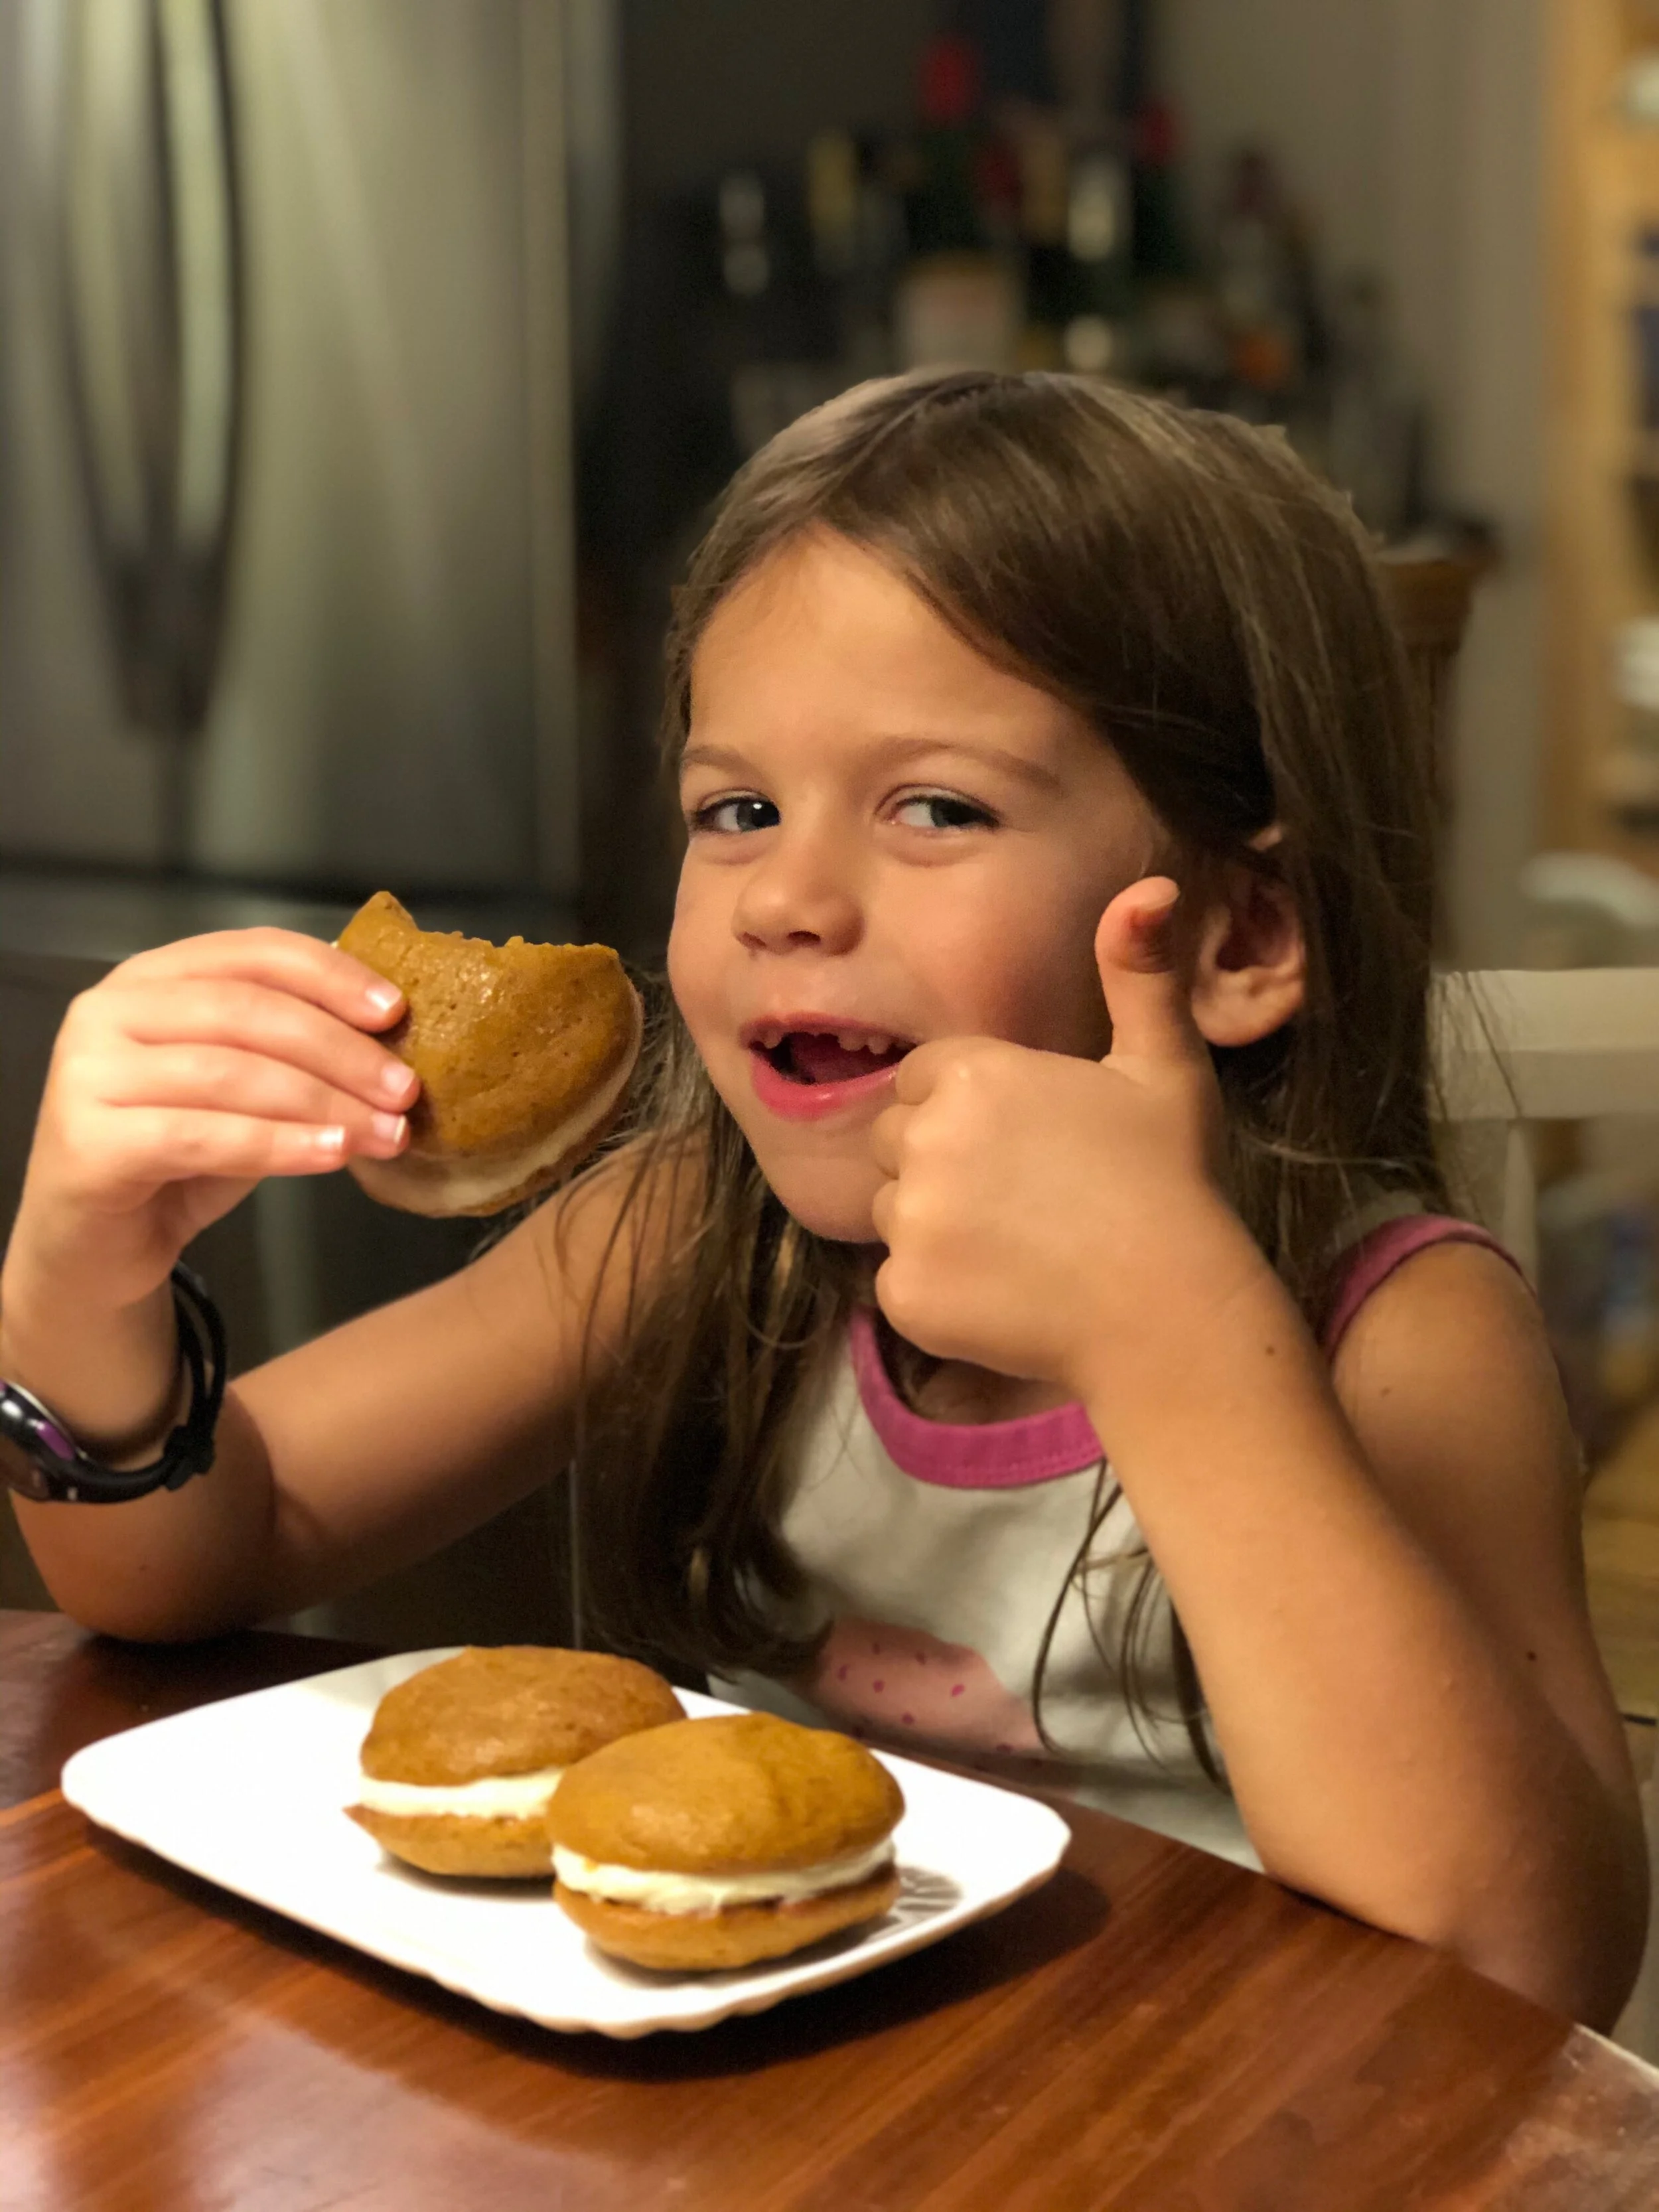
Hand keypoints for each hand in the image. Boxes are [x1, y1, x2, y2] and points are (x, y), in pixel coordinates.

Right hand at [9, 929, 417, 1311]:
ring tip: (387, 1133)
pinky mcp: (88, 1140)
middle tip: (406, 1090)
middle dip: (340, 1050)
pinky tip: (332, 1156)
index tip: (395, 1012)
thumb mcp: (243, 1090)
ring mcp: (89, 1073)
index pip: (252, 953)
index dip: (329, 977)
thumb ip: (290, 1052)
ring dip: (324, 1104)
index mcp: (152, 977)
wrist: (97, 1244)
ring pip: (230, 1073)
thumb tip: (389, 1039)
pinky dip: (277, 1144)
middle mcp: (110, 1011)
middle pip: (247, 1012)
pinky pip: (201, 1135)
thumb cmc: (178, 1158)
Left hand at [868, 878, 1262, 1396]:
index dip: (970, 1108)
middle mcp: (924, 1139)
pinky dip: (939, 1290)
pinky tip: (1006, 1292)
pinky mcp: (904, 1292)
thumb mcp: (1164, 1066)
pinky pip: (898, 1281)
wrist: (1169, 1310)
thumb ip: (1139, 973)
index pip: (922, 1078)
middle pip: (896, 1140)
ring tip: (1020, 1244)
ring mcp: (909, 1221)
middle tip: (1025, 1196)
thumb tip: (1152, 886)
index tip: (1029, 1142)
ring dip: (936, 1224)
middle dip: (941, 1161)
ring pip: (891, 1210)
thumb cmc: (1170, 1182)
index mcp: (971, 1074)